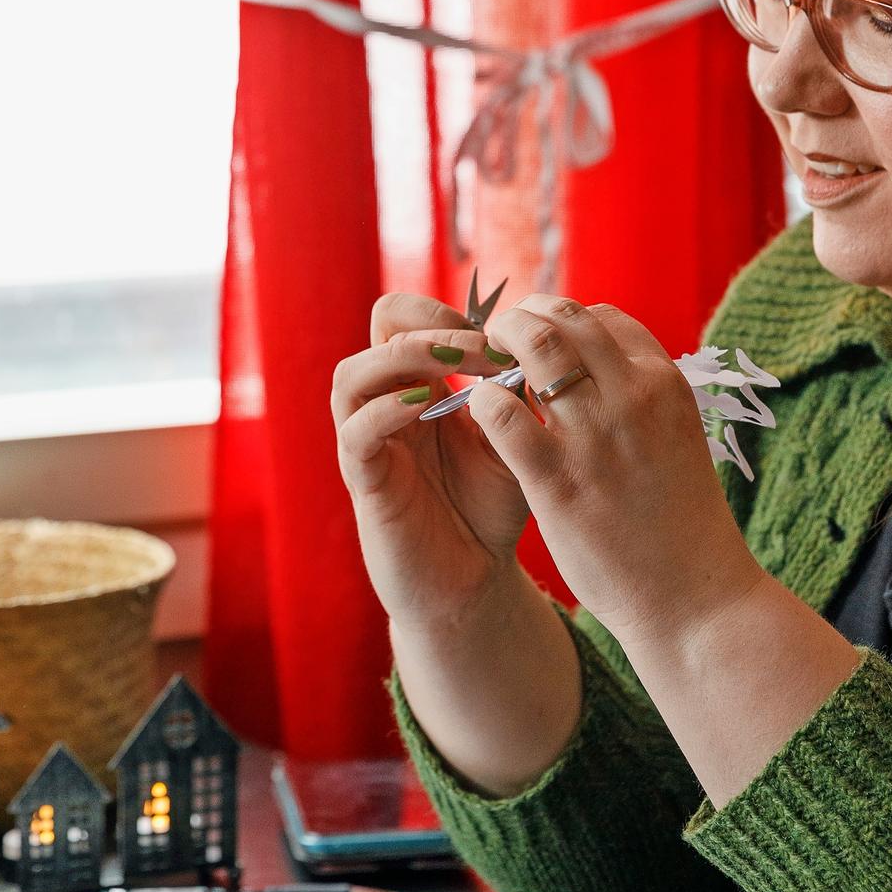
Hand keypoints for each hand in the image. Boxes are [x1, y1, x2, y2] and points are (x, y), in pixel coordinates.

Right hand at [332, 293, 533, 633]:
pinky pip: (354, 431)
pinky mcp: (364, 480)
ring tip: (456, 365)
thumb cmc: (492, 508)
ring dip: (405, 357)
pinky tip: (426, 407)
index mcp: (422, 384)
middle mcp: (388, 403)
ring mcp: (370, 440)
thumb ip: (522, 397)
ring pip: (352, 374)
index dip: (448, 311)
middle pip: (379, 327)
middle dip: (432, 323)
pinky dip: (384, 410)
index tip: (500, 334)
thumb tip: (539, 345)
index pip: (411, 315)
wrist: (473, 581)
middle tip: (483, 346)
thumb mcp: (519, 441)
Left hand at [465, 293, 765, 650]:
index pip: (602, 317)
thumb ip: (638, 398)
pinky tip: (479, 411)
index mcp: (664, 383)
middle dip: (522, 319)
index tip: (538, 337)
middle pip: (564, 317)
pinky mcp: (557, 480)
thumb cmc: (680, 521)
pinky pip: (502, 413)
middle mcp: (634, 397)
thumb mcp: (675, 438)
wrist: (694, 597)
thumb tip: (589, 368)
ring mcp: (596, 436)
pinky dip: (482, 400)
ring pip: (532, 348)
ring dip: (496, 347)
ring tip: (481, 367)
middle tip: (497, 340)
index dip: (560, 319)